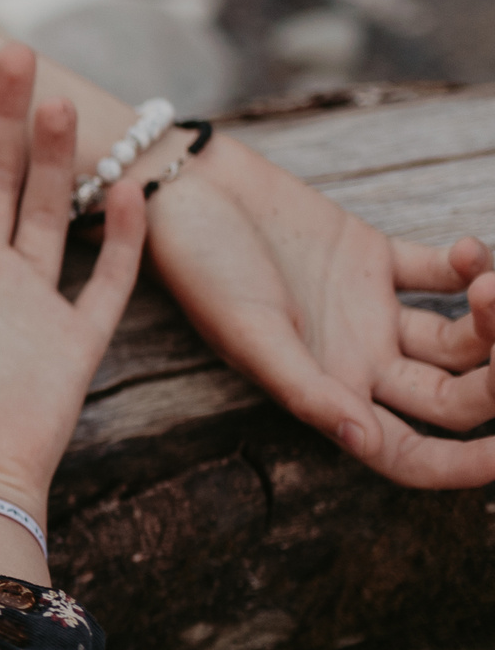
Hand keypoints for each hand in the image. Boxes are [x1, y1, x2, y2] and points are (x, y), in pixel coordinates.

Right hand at [147, 135, 494, 486]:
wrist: (185, 183)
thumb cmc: (199, 263)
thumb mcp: (248, 332)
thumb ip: (308, 388)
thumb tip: (364, 442)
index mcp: (325, 391)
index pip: (408, 453)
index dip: (464, 466)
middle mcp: (357, 360)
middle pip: (452, 397)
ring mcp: (371, 311)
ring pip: (460, 338)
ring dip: (491, 316)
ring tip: (490, 282)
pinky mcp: (376, 258)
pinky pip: (441, 274)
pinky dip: (471, 265)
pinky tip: (468, 250)